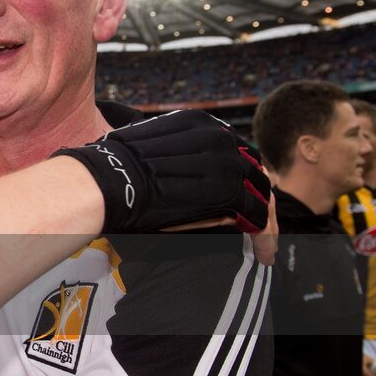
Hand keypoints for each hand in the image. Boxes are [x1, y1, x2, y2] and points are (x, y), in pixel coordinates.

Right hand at [54, 110, 271, 234]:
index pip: (233, 151)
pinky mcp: (229, 191)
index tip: (238, 195)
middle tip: (256, 222)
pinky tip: (262, 251)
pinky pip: (258, 215)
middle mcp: (219, 137)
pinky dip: (264, 235)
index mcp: (199, 124)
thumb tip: (174, 169)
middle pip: (252, 171)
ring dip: (266, 220)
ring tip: (264, 245)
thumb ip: (173, 153)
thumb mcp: (149, 147)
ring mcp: (227, 162)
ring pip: (261, 194)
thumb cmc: (115, 169)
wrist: (110, 181)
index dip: (238, 176)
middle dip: (258, 197)